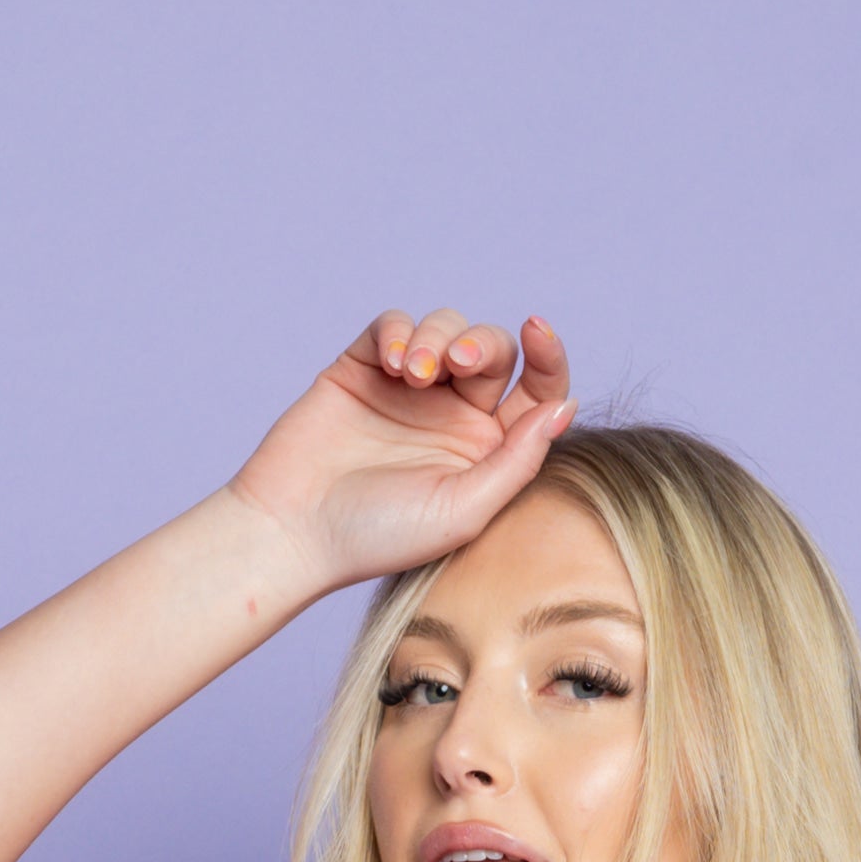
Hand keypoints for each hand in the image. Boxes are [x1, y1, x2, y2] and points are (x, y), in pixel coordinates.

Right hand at [230, 306, 574, 592]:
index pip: (534, 392)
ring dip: (434, 338)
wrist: (297, 531)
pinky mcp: (364, 368)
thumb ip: (518, 460)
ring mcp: (409, 390)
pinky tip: (388, 362)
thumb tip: (563, 406)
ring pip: (444, 328)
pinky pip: (392, 324)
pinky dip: (396, 331)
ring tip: (409, 375)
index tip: (537, 331)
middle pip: (491, 349)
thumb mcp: (463, 509)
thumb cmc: (380, 537)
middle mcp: (454, 415)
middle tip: (454, 364)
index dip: (546, 356)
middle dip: (479, 343)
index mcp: (487, 451)